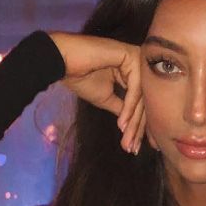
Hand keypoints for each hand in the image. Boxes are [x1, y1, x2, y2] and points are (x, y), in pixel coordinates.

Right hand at [48, 31, 144, 153]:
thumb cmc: (80, 77)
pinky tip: (122, 124)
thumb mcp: (106, 99)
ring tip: (127, 142)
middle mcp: (138, 64)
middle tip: (132, 149)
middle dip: (137, 128)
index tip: (135, 148)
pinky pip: (135, 88)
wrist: (62, 61)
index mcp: (132, 72)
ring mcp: (136, 58)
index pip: (140, 102)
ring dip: (132, 122)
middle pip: (143, 101)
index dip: (138, 127)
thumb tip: (133, 125)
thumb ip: (122, 109)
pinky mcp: (131, 56)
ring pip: (141, 97)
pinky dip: (128, 108)